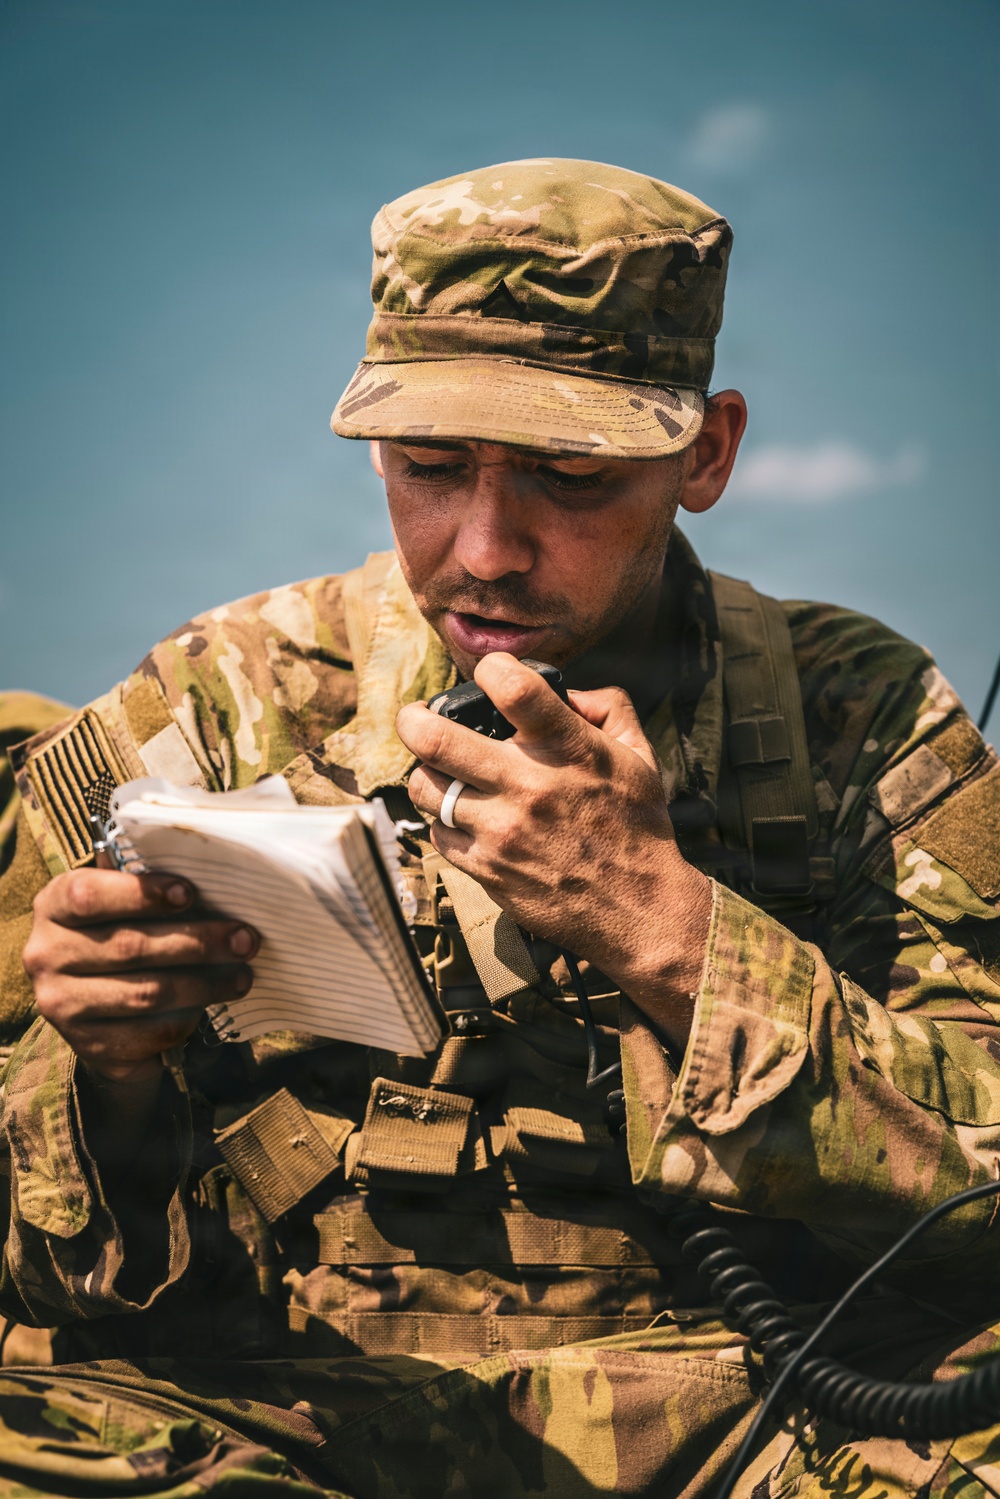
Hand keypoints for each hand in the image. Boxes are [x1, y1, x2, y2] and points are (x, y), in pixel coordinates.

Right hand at [22, 869, 258, 1080]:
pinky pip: (150, 1032)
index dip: (141, 893)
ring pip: (146, 993)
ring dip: (205, 984)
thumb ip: (150, 891)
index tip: (190, 893)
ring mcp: (62, 1006)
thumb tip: (217, 882)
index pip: (88, 895)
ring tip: (243, 975)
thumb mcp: (121, 905)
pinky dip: (189, 1018)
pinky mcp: (89, 1046)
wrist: (99, 1010)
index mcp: (52, 906)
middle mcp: (46, 955)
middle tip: (245, 939)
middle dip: (198, 941)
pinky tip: (211, 1004)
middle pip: (130, 947)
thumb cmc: (121, 935)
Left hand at [397, 653, 710, 1046]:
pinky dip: (445, 822)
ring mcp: (502, 830)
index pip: (514, 688)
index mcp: (570, 749)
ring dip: (427, 776)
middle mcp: (530, 785)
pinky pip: (438, 833)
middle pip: (435, 739)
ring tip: (441, 774)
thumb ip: (608, 707)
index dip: (490, 668)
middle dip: (414, 720)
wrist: (640, 910)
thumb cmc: (638, 828)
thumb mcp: (640, 757)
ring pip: (426, 788)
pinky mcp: (487, 868)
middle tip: (415, 719)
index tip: (487, 674)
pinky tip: (463, 818)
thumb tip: (567, 688)